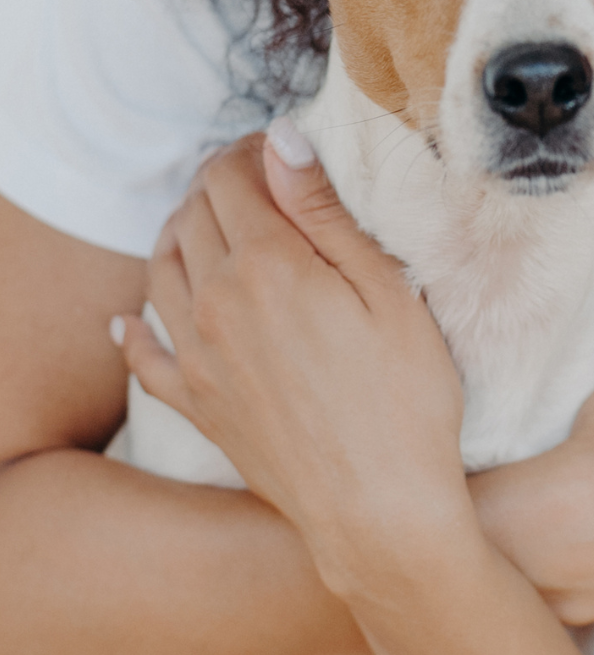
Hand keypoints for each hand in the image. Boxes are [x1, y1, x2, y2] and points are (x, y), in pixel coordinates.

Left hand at [112, 131, 475, 606]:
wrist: (378, 512)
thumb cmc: (405, 402)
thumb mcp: (388, 292)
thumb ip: (325, 214)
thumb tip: (281, 142)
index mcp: (267, 265)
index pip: (232, 177)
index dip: (252, 150)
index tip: (280, 150)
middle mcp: (216, 304)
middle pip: (192, 216)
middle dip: (218, 185)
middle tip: (255, 182)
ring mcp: (199, 358)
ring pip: (160, 271)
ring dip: (178, 235)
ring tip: (205, 227)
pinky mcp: (199, 406)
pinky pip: (144, 358)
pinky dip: (130, 330)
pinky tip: (126, 321)